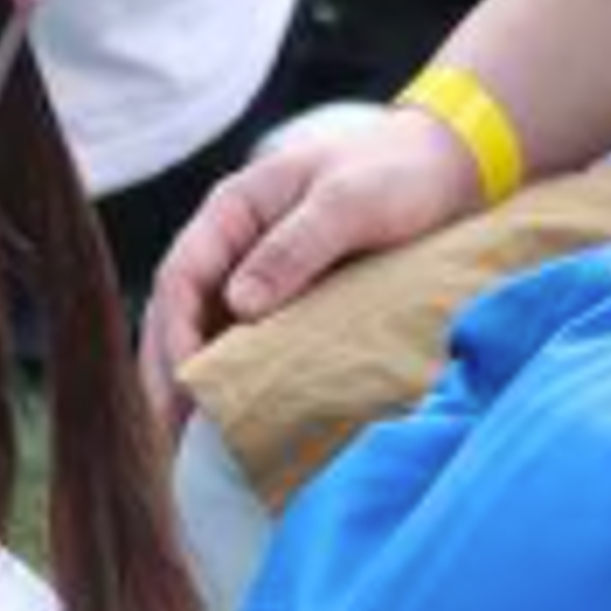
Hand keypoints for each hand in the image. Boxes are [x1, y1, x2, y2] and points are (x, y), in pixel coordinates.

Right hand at [141, 102, 481, 409]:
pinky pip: (241, 342)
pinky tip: (234, 420)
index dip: (175, 333)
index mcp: (234, 208)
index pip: (180, 275)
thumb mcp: (348, 201)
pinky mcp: (284, 301)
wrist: (444, 167)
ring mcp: (255, 274)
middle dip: (167, 373)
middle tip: (172, 435)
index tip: (189, 384)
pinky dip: (230, 380)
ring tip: (189, 444)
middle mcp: (233, 243)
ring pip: (201, 332)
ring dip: (190, 383)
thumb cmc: (396, 172)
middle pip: (176, 312)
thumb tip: (239, 305)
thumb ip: (294, 245)